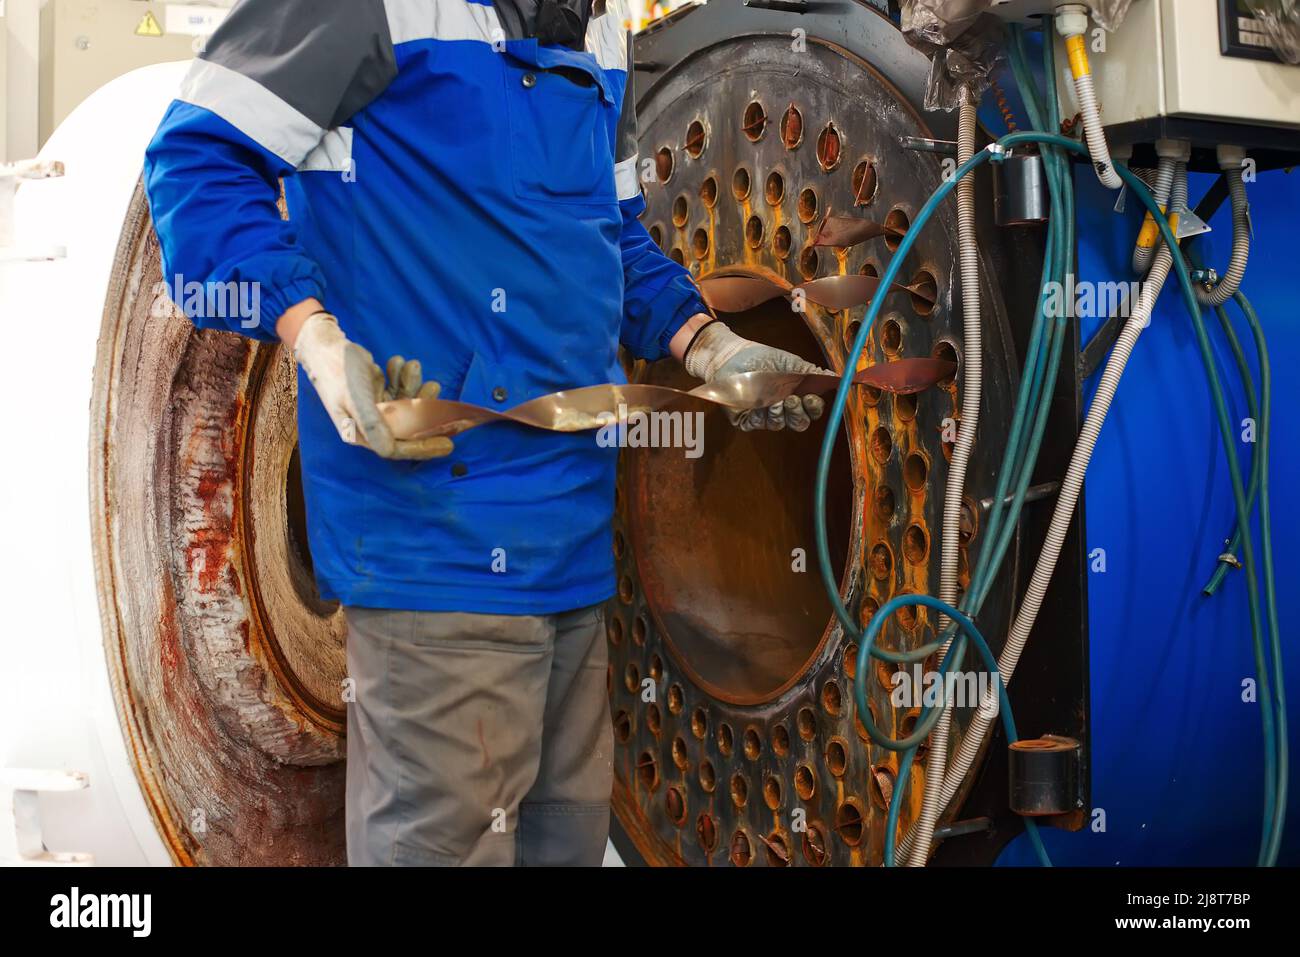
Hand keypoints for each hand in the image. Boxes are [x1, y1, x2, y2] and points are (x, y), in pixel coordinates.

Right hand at [292, 312, 452, 459]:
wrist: (325, 346)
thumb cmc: (337, 374)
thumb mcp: (355, 399)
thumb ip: (372, 424)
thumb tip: (389, 451)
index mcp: (361, 434)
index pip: (397, 449)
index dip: (423, 448)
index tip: (448, 443)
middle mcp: (370, 425)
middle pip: (407, 427)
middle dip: (422, 407)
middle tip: (433, 386)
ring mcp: (376, 409)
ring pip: (406, 405)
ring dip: (413, 385)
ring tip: (412, 365)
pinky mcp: (379, 393)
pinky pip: (400, 390)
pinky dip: (402, 376)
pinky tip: (395, 362)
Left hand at [683, 321, 829, 431]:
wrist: (732, 355)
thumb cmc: (762, 358)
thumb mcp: (790, 362)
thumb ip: (811, 373)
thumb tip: (833, 377)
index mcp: (796, 396)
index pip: (811, 410)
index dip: (814, 408)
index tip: (811, 397)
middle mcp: (783, 409)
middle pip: (798, 423)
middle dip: (799, 414)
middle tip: (792, 400)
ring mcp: (764, 416)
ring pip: (779, 425)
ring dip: (780, 414)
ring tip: (775, 401)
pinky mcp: (746, 420)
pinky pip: (758, 424)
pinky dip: (762, 416)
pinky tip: (761, 406)